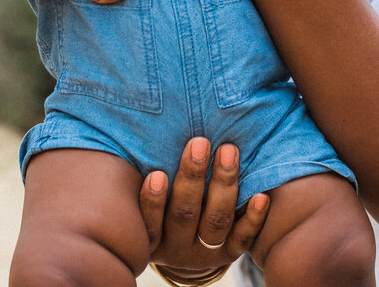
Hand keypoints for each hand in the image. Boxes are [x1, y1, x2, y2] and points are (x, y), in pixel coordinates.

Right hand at [141, 138, 269, 271]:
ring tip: (228, 152)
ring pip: (215, 221)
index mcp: (151, 238)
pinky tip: (261, 196)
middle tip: (200, 143)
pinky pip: (243, 238)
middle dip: (192, 177)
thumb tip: (116, 127)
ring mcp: (205, 252)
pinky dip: (252, 217)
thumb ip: (133, 176)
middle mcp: (176, 248)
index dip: (152, 201)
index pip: (149, 222)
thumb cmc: (158, 208)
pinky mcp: (230, 252)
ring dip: (223, 185)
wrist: (185, 247)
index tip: (156, 174)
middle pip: (184, 214)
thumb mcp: (138, 201)